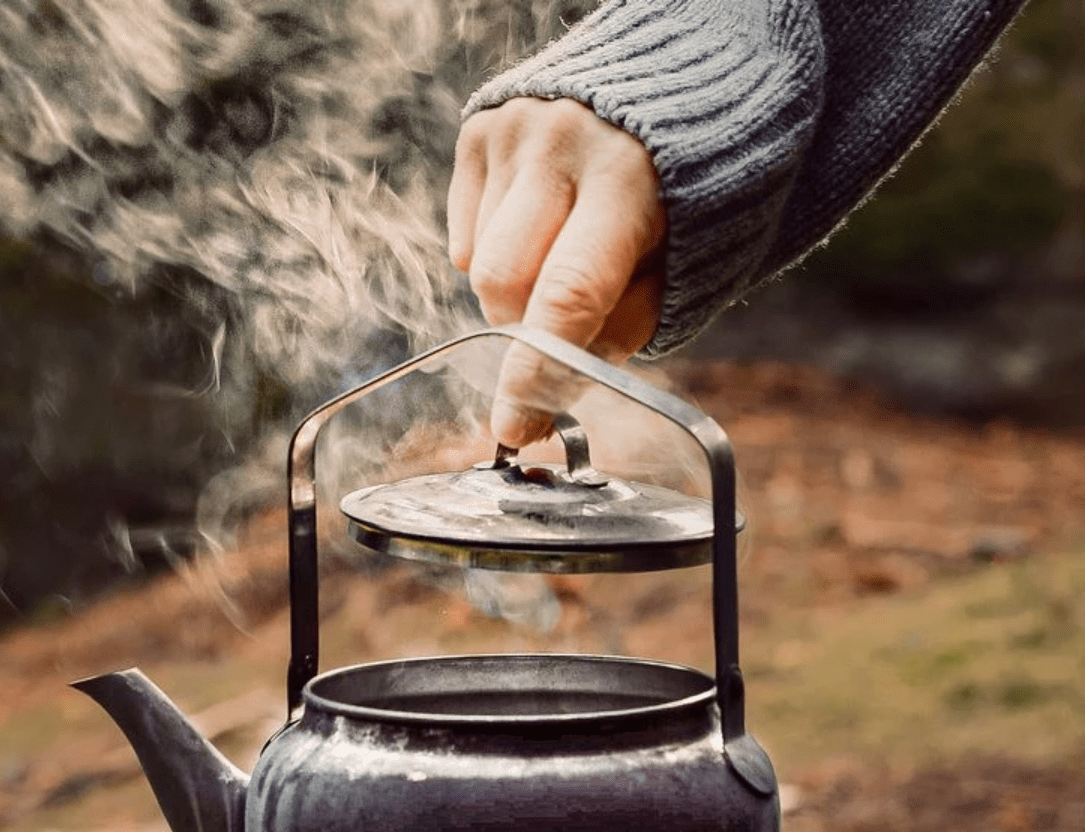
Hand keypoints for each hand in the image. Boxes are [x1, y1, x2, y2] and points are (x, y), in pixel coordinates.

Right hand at [448, 97, 666, 446]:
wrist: (690, 70)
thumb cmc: (698, 182)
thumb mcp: (692, 259)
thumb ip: (627, 322)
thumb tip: (552, 390)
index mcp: (627, 179)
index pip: (566, 296)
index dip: (536, 373)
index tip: (514, 427)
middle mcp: (561, 144)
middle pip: (503, 284)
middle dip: (525, 331)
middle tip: (561, 333)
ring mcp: (515, 128)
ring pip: (480, 263)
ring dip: (517, 291)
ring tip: (569, 257)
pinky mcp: (483, 124)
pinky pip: (467, 232)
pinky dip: (498, 252)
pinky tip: (544, 228)